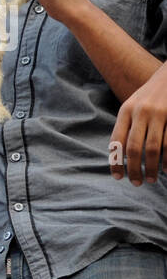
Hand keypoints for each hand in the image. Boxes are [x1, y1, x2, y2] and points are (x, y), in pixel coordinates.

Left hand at [111, 61, 166, 184]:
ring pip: (153, 148)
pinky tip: (166, 168)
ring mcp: (160, 114)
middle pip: (134, 148)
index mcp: (126, 110)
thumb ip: (125, 126)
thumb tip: (119, 155)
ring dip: (152, 167)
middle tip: (137, 183)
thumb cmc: (149, 96)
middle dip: (134, 169)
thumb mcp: (132, 105)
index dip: (116, 161)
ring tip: (151, 179)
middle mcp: (141, 112)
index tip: (118, 177)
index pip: (116, 141)